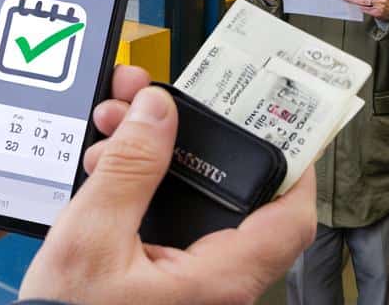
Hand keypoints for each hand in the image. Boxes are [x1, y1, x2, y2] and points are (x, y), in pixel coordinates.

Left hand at [0, 0, 152, 287]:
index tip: (90, 29)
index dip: (58, 43)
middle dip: (91, 84)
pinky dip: (75, 171)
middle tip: (116, 77)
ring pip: (63, 136)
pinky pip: (53, 181)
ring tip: (109, 115)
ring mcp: (9, 156)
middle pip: (56, 95)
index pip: (24, 55)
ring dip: (89, 126)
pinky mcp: (15, 192)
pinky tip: (92, 157)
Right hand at [20, 86, 317, 304]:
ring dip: (156, 156)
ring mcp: (190, 282)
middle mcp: (215, 283)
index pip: (291, 219)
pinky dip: (141, 185)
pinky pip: (168, 219)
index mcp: (218, 279)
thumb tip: (157, 112)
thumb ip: (130, 169)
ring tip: (116, 126)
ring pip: (194, 203)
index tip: (278, 120)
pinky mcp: (163, 278)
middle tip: (160, 105)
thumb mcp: (93, 236)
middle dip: (191, 139)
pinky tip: (105, 164)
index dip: (296, 165)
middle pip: (233, 195)